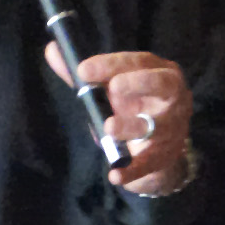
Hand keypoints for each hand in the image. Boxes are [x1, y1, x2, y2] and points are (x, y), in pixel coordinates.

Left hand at [45, 45, 193, 193]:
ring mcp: (172, 128)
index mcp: (159, 72)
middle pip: (164, 85)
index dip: (112, 64)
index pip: (139, 62)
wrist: (159, 147)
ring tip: (109, 128)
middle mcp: (173, 97)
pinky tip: (115, 175)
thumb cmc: (134, 107)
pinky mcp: (165, 156)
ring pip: (156, 126)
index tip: (83, 70)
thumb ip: (85, 73)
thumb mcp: (111, 89)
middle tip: (113, 88)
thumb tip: (52, 49)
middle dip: (139, 84)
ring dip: (131, 126)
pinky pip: (149, 163)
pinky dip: (132, 170)